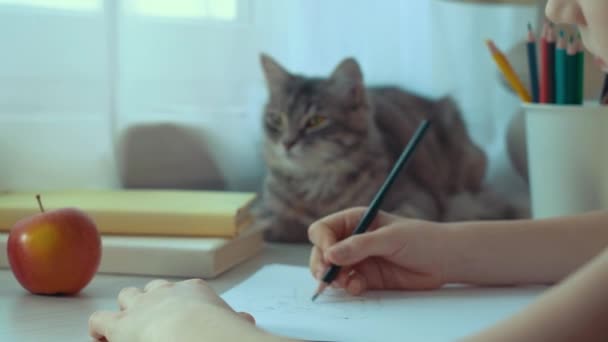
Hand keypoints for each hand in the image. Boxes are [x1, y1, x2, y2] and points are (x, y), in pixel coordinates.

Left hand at [89, 279, 254, 341]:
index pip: (185, 291)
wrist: (194, 334)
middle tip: (155, 321)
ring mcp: (141, 306)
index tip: (185, 317)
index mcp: (194, 290)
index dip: (182, 305)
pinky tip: (103, 339)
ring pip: (127, 297)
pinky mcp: (119, 326)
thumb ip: (236, 320)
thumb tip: (246, 320)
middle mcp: (165, 293)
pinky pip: (99, 321)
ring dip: (127, 310)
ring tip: (128, 327)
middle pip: (153, 289)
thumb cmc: (217, 331)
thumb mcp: (234, 322)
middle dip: (152, 302)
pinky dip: (99, 329)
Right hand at [308, 207, 446, 294]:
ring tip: (347, 283)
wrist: (445, 260)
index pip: (323, 230)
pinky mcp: (366, 278)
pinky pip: (347, 284)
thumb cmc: (421, 239)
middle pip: (321, 252)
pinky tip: (358, 287)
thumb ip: (360, 246)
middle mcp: (351, 239)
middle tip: (328, 277)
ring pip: (331, 271)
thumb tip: (331, 255)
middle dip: (322, 265)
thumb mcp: (390, 238)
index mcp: (354, 220)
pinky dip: (348, 287)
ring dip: (334, 279)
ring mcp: (358, 260)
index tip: (330, 257)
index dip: (322, 243)